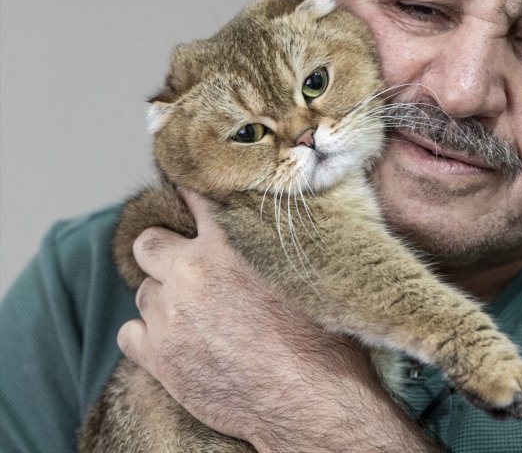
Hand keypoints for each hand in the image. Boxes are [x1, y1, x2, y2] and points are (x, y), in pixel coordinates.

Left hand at [117, 189, 440, 451]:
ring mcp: (170, 316)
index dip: (190, 197)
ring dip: (163, 297)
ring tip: (191, 313)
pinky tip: (171, 340)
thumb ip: (273, 242)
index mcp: (228, 245)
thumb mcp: (304, 273)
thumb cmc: (319, 337)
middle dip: (163, 250)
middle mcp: (191, 274)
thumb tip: (266, 223)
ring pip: (142, 291)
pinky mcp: (159, 357)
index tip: (189, 198)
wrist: (308, 399)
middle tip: (184, 265)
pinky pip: (129, 333)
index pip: (194, 199)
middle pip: (148, 242)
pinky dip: (146, 334)